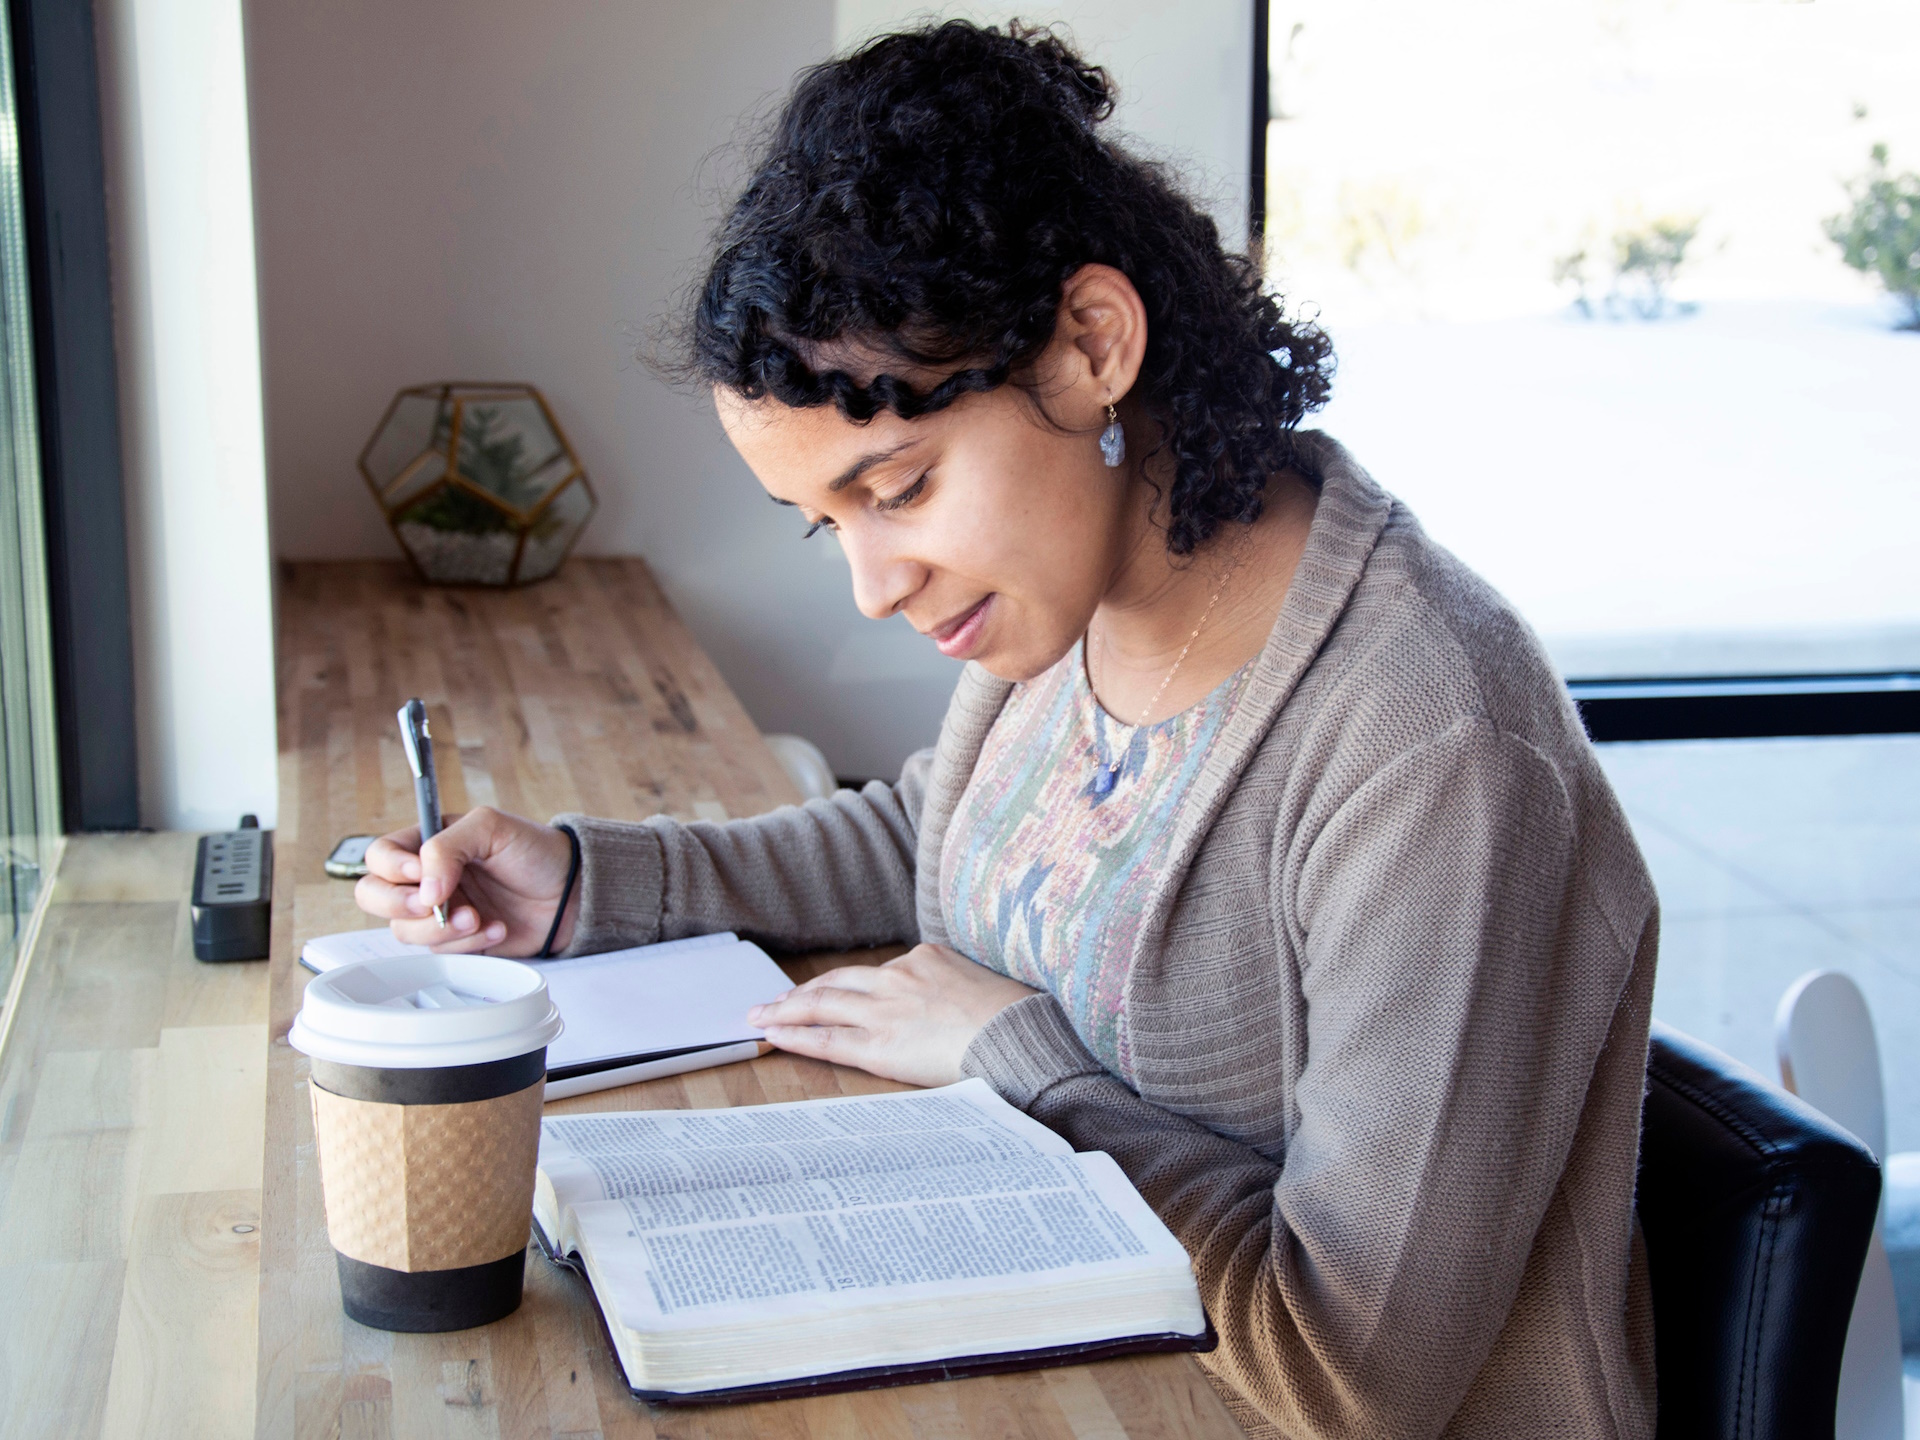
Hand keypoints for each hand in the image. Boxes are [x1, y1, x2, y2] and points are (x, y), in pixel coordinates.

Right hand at [354, 806, 577, 956]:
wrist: (570, 892)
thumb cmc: (535, 851)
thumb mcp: (491, 828)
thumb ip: (447, 848)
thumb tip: (424, 889)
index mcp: (427, 843)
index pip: (379, 856)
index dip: (391, 868)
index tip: (420, 873)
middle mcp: (425, 878)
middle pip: (373, 897)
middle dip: (400, 905)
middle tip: (436, 904)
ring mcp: (439, 912)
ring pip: (404, 930)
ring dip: (442, 928)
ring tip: (479, 917)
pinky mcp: (456, 941)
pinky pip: (440, 951)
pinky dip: (468, 943)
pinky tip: (497, 928)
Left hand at [748, 943, 1037, 1087]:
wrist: (1019, 1039)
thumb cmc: (1015, 1019)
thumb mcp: (983, 984)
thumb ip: (954, 986)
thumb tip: (949, 1001)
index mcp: (926, 958)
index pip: (874, 973)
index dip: (843, 984)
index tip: (826, 990)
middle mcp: (899, 977)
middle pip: (837, 982)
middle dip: (801, 992)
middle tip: (773, 1000)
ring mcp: (885, 1010)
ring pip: (822, 1005)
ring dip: (786, 1010)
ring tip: (762, 1016)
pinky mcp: (879, 1044)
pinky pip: (827, 1039)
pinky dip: (796, 1036)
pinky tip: (774, 1036)